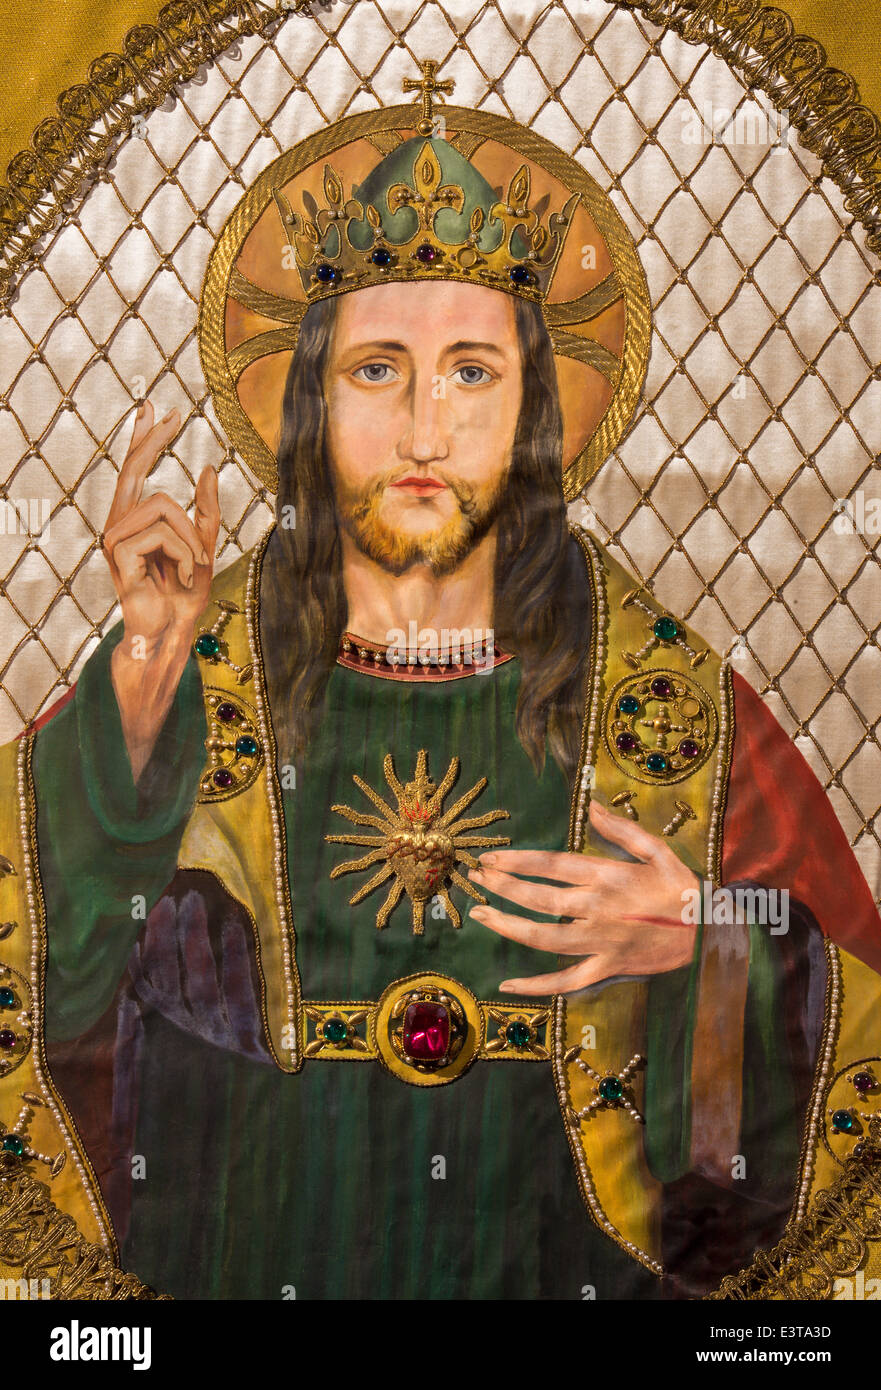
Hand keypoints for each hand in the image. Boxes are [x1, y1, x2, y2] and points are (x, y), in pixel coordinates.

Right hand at [103, 401, 219, 645]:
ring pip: (165, 506)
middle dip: (153, 440)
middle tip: (174, 414)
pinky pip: (165, 533)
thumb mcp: (204, 545)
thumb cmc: (184, 593)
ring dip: (192, 537)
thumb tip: (209, 467)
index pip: (132, 471)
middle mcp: (118, 524)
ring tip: (194, 566)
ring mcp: (115, 538)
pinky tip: (183, 576)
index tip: (152, 408)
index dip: (141, 438)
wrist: (172, 630)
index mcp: (133, 520)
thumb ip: (206, 510)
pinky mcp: (120, 552)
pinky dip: (186, 554)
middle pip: (134, 470)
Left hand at [467, 799, 697, 994]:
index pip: (551, 865)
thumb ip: (622, 829)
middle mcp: (598, 909)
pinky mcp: (607, 968)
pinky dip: (537, 985)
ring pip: (544, 939)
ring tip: (481, 915)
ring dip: (508, 927)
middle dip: (504, 888)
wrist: (710, 936)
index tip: (491, 858)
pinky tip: (508, 983)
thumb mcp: (658, 851)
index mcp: (608, 877)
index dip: (516, 861)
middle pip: (539, 899)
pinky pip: (566, 981)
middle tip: (478, 878)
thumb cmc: (683, 890)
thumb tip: (591, 805)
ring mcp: (600, 942)